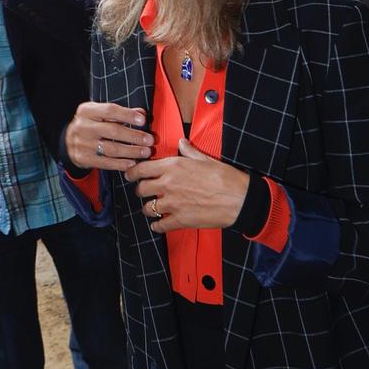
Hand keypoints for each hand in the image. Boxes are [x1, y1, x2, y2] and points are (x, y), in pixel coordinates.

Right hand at [63, 101, 153, 173]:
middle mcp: (83, 126)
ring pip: (111, 149)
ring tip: (145, 152)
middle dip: (134, 136)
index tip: (142, 120)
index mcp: (86, 111)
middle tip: (149, 140)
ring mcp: (82, 144)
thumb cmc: (90, 125)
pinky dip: (121, 164)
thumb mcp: (99, 114)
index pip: (109, 110)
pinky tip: (132, 163)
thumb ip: (119, 113)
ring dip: (131, 151)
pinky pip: (105, 162)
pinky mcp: (83, 158)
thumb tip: (141, 114)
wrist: (68, 141)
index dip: (127, 115)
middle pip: (113, 131)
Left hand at [134, 137, 248, 233]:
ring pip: (148, 208)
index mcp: (173, 166)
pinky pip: (159, 225)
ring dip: (148, 208)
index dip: (132, 173)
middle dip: (141, 191)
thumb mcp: (205, 159)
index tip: (130, 175)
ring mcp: (173, 203)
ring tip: (153, 208)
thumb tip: (182, 142)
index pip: (142, 169)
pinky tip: (159, 224)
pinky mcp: (180, 220)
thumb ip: (189, 151)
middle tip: (144, 192)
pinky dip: (157, 226)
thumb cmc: (224, 177)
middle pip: (141, 189)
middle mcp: (168, 184)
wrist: (239, 199)